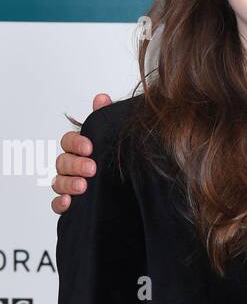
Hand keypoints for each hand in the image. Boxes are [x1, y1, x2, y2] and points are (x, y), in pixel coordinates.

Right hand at [50, 92, 112, 213]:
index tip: (89, 147)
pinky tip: (68, 203)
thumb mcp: (114, 139)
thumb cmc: (116, 161)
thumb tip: (101, 98)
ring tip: (83, 186)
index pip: (69, 141)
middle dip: (75, 164)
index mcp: (79, 149)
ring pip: (58, 182)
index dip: (76, 143)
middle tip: (92, 169)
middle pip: (62, 162)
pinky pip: (57, 205)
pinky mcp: (71, 205)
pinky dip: (59, 204)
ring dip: (68, 183)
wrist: (131, 192)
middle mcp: (70, 166)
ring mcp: (69, 185)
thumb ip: (104, 118)